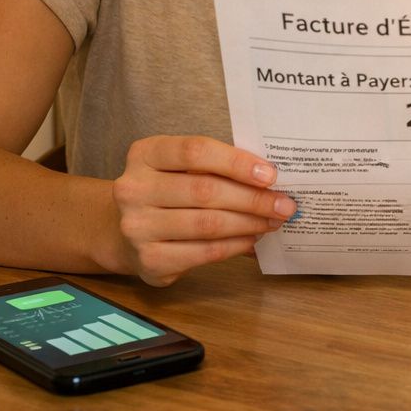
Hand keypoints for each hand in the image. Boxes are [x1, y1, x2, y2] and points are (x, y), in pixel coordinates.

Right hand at [111, 135, 294, 285]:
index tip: (270, 174)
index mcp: (145, 154)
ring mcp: (137, 226)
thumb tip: (269, 180)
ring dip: (249, 223)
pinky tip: (251, 240)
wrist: (125, 230)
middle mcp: (134, 188)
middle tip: (284, 204)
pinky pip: (204, 252)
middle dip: (253, 198)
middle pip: (205, 190)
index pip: (195, 151)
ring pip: (208, 224)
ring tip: (273, 221)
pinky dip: (235, 246)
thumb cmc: (167, 191)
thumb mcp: (180, 168)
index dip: (236, 162)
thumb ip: (215, 167)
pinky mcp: (148, 260)